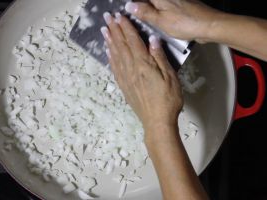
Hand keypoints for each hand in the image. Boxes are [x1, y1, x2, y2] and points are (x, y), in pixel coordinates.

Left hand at [101, 12, 182, 135]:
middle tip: (106, 17)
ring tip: (104, 30)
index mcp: (143, 65)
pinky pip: (115, 69)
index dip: (125, 27)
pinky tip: (108, 52)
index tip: (119, 16)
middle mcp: (131, 69)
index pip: (132, 41)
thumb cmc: (168, 99)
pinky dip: (110, 58)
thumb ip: (160, 57)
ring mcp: (126, 78)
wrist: (157, 121)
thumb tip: (152, 39)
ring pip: (115, 56)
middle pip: (121, 46)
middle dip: (114, 30)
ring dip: (109, 41)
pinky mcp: (124, 87)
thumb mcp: (170, 77)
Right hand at [124, 0, 221, 42]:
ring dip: (146, 8)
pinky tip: (152, 18)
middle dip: (138, 5)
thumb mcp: (161, 20)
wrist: (209, 25)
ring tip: (136, 16)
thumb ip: (145, 12)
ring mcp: (174, 0)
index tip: (124, 8)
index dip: (132, 3)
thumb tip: (129, 5)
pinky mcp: (180, 5)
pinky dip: (155, 10)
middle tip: (128, 12)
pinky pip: (162, 5)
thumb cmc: (184, 23)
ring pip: (156, 3)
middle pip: (148, 1)